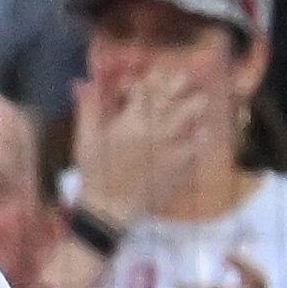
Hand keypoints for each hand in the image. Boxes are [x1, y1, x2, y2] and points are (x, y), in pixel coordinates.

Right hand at [70, 69, 225, 225]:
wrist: (112, 207)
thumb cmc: (96, 172)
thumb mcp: (85, 139)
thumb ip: (88, 109)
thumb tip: (84, 83)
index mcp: (131, 119)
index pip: (145, 86)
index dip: (145, 80)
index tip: (141, 86)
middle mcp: (156, 126)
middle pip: (176, 91)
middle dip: (177, 83)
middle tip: (178, 85)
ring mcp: (173, 142)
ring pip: (195, 110)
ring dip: (193, 104)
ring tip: (192, 105)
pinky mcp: (184, 159)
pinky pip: (203, 139)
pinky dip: (202, 133)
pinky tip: (198, 134)